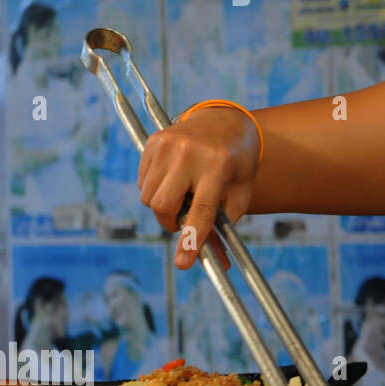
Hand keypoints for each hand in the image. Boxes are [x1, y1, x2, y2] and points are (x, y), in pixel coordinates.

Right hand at [137, 106, 259, 268]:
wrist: (225, 122)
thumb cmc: (237, 162)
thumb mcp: (241, 191)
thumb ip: (225, 223)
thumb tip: (213, 260)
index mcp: (218, 166)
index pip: (201, 210)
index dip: (191, 239)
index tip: (183, 263)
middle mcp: (190, 154)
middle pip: (162, 206)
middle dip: (170, 222)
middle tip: (182, 222)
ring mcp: (168, 145)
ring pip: (148, 197)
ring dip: (163, 206)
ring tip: (184, 193)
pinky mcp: (154, 142)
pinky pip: (143, 181)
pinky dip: (155, 189)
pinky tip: (174, 179)